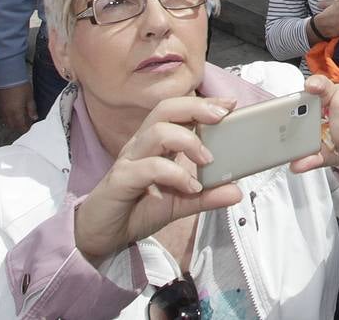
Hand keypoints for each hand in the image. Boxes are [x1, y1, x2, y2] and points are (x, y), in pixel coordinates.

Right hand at [0, 82, 37, 131]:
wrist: (9, 76)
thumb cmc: (21, 86)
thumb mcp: (29, 97)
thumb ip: (32, 109)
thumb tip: (34, 118)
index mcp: (16, 112)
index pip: (20, 125)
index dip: (25, 128)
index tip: (29, 128)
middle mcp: (8, 113)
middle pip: (12, 125)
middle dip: (18, 127)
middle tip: (25, 124)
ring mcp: (2, 109)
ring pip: (6, 121)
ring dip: (13, 122)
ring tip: (19, 119)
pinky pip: (3, 114)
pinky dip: (8, 117)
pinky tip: (13, 112)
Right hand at [73, 95, 241, 263]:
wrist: (102, 235)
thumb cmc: (136, 210)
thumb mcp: (180, 203)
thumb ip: (207, 196)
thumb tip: (236, 191)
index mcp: (154, 144)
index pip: (177, 111)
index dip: (202, 104)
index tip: (229, 105)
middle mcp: (141, 145)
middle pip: (165, 110)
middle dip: (196, 108)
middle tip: (221, 117)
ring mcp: (130, 160)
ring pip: (157, 132)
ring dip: (188, 141)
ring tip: (207, 161)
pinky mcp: (121, 180)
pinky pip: (148, 167)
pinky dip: (174, 173)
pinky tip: (190, 187)